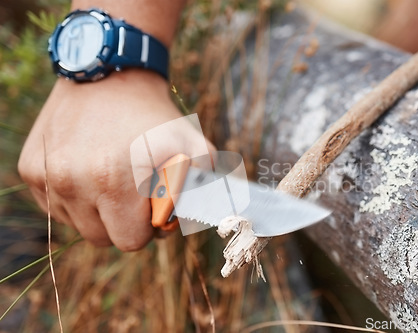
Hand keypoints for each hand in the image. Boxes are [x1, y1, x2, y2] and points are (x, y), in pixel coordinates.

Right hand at [18, 70, 212, 250]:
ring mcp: (48, 176)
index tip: (152, 205)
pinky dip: (75, 197)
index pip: (131, 240)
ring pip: (78, 226)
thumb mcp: (193, 144)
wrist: (109, 75)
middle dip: (123, 222)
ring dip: (98, 211)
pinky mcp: (30, 169)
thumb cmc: (155, 117)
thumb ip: (204, 188)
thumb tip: (199, 220)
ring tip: (110, 177)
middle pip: (102, 238)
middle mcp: (74, 182)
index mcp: (114, 182)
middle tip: (132, 193)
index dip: (147, 227)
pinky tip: (88, 169)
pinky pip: (56, 207)